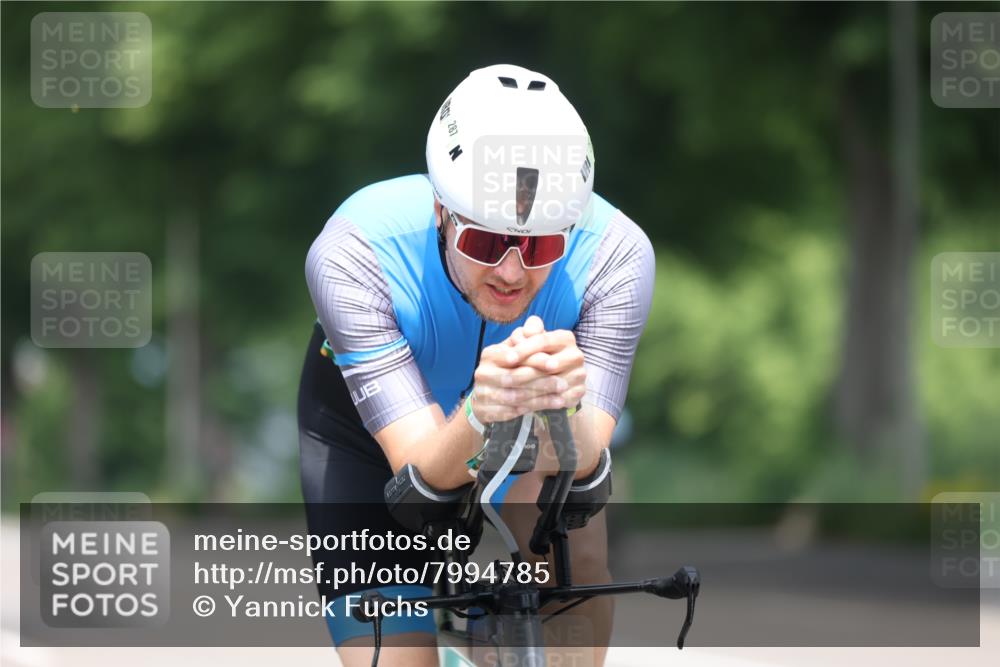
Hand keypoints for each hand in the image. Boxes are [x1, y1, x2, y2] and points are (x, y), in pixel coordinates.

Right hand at [470, 316, 585, 423]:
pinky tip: (549, 406)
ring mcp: (482, 393)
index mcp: (489, 354)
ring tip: (560, 395)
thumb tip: (537, 327)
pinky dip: (532, 409)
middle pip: (514, 378)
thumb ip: (527, 338)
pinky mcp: (485, 411)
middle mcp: (482, 373)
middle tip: (563, 383)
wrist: (486, 394)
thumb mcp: (516, 349)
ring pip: (515, 397)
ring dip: (540, 397)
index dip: (534, 360)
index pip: (513, 356)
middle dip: (541, 380)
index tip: (555, 363)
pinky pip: (512, 412)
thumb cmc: (508, 367)